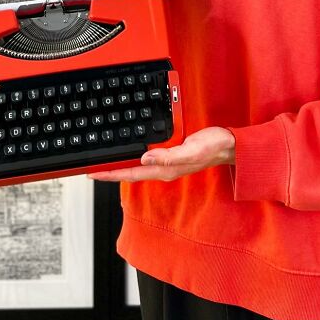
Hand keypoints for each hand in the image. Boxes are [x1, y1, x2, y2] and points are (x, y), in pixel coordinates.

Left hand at [87, 127, 235, 181]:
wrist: (228, 145)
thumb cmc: (212, 147)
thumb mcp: (191, 150)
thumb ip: (168, 156)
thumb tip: (145, 158)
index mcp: (165, 170)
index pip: (131, 173)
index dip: (110, 173)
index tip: (93, 173)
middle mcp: (164, 169)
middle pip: (130, 172)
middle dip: (110, 172)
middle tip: (91, 170)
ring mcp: (167, 164)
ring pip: (137, 166)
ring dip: (120, 165)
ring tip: (104, 163)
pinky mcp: (171, 155)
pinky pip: (147, 159)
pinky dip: (134, 156)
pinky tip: (131, 152)